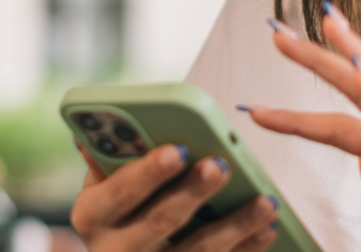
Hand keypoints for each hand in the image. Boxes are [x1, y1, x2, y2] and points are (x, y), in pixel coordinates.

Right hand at [70, 142, 279, 251]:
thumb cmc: (114, 215)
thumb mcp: (99, 189)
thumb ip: (108, 158)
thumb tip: (108, 123)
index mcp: (93, 216)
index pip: (121, 191)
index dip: (149, 171)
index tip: (178, 149)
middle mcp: (117, 249)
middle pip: (161, 221)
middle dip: (194, 192)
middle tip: (220, 166)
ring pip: (199, 250)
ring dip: (236, 225)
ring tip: (264, 201)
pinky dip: (246, 247)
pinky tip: (267, 227)